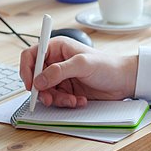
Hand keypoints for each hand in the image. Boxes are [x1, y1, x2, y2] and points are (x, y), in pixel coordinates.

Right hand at [19, 37, 137, 107]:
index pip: (31, 55)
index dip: (26, 70)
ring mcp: (61, 77)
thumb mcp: (82, 64)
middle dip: (42, 90)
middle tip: (50, 99)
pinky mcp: (67, 90)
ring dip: (57, 99)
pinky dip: (65, 102)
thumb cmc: (107, 65)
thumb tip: (39, 80)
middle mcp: (56, 61)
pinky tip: (79, 100)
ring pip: (45, 91)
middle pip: (36, 77)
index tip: (30, 84)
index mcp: (57, 47)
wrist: (123, 81)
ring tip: (72, 100)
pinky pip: (57, 99)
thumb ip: (59, 71)